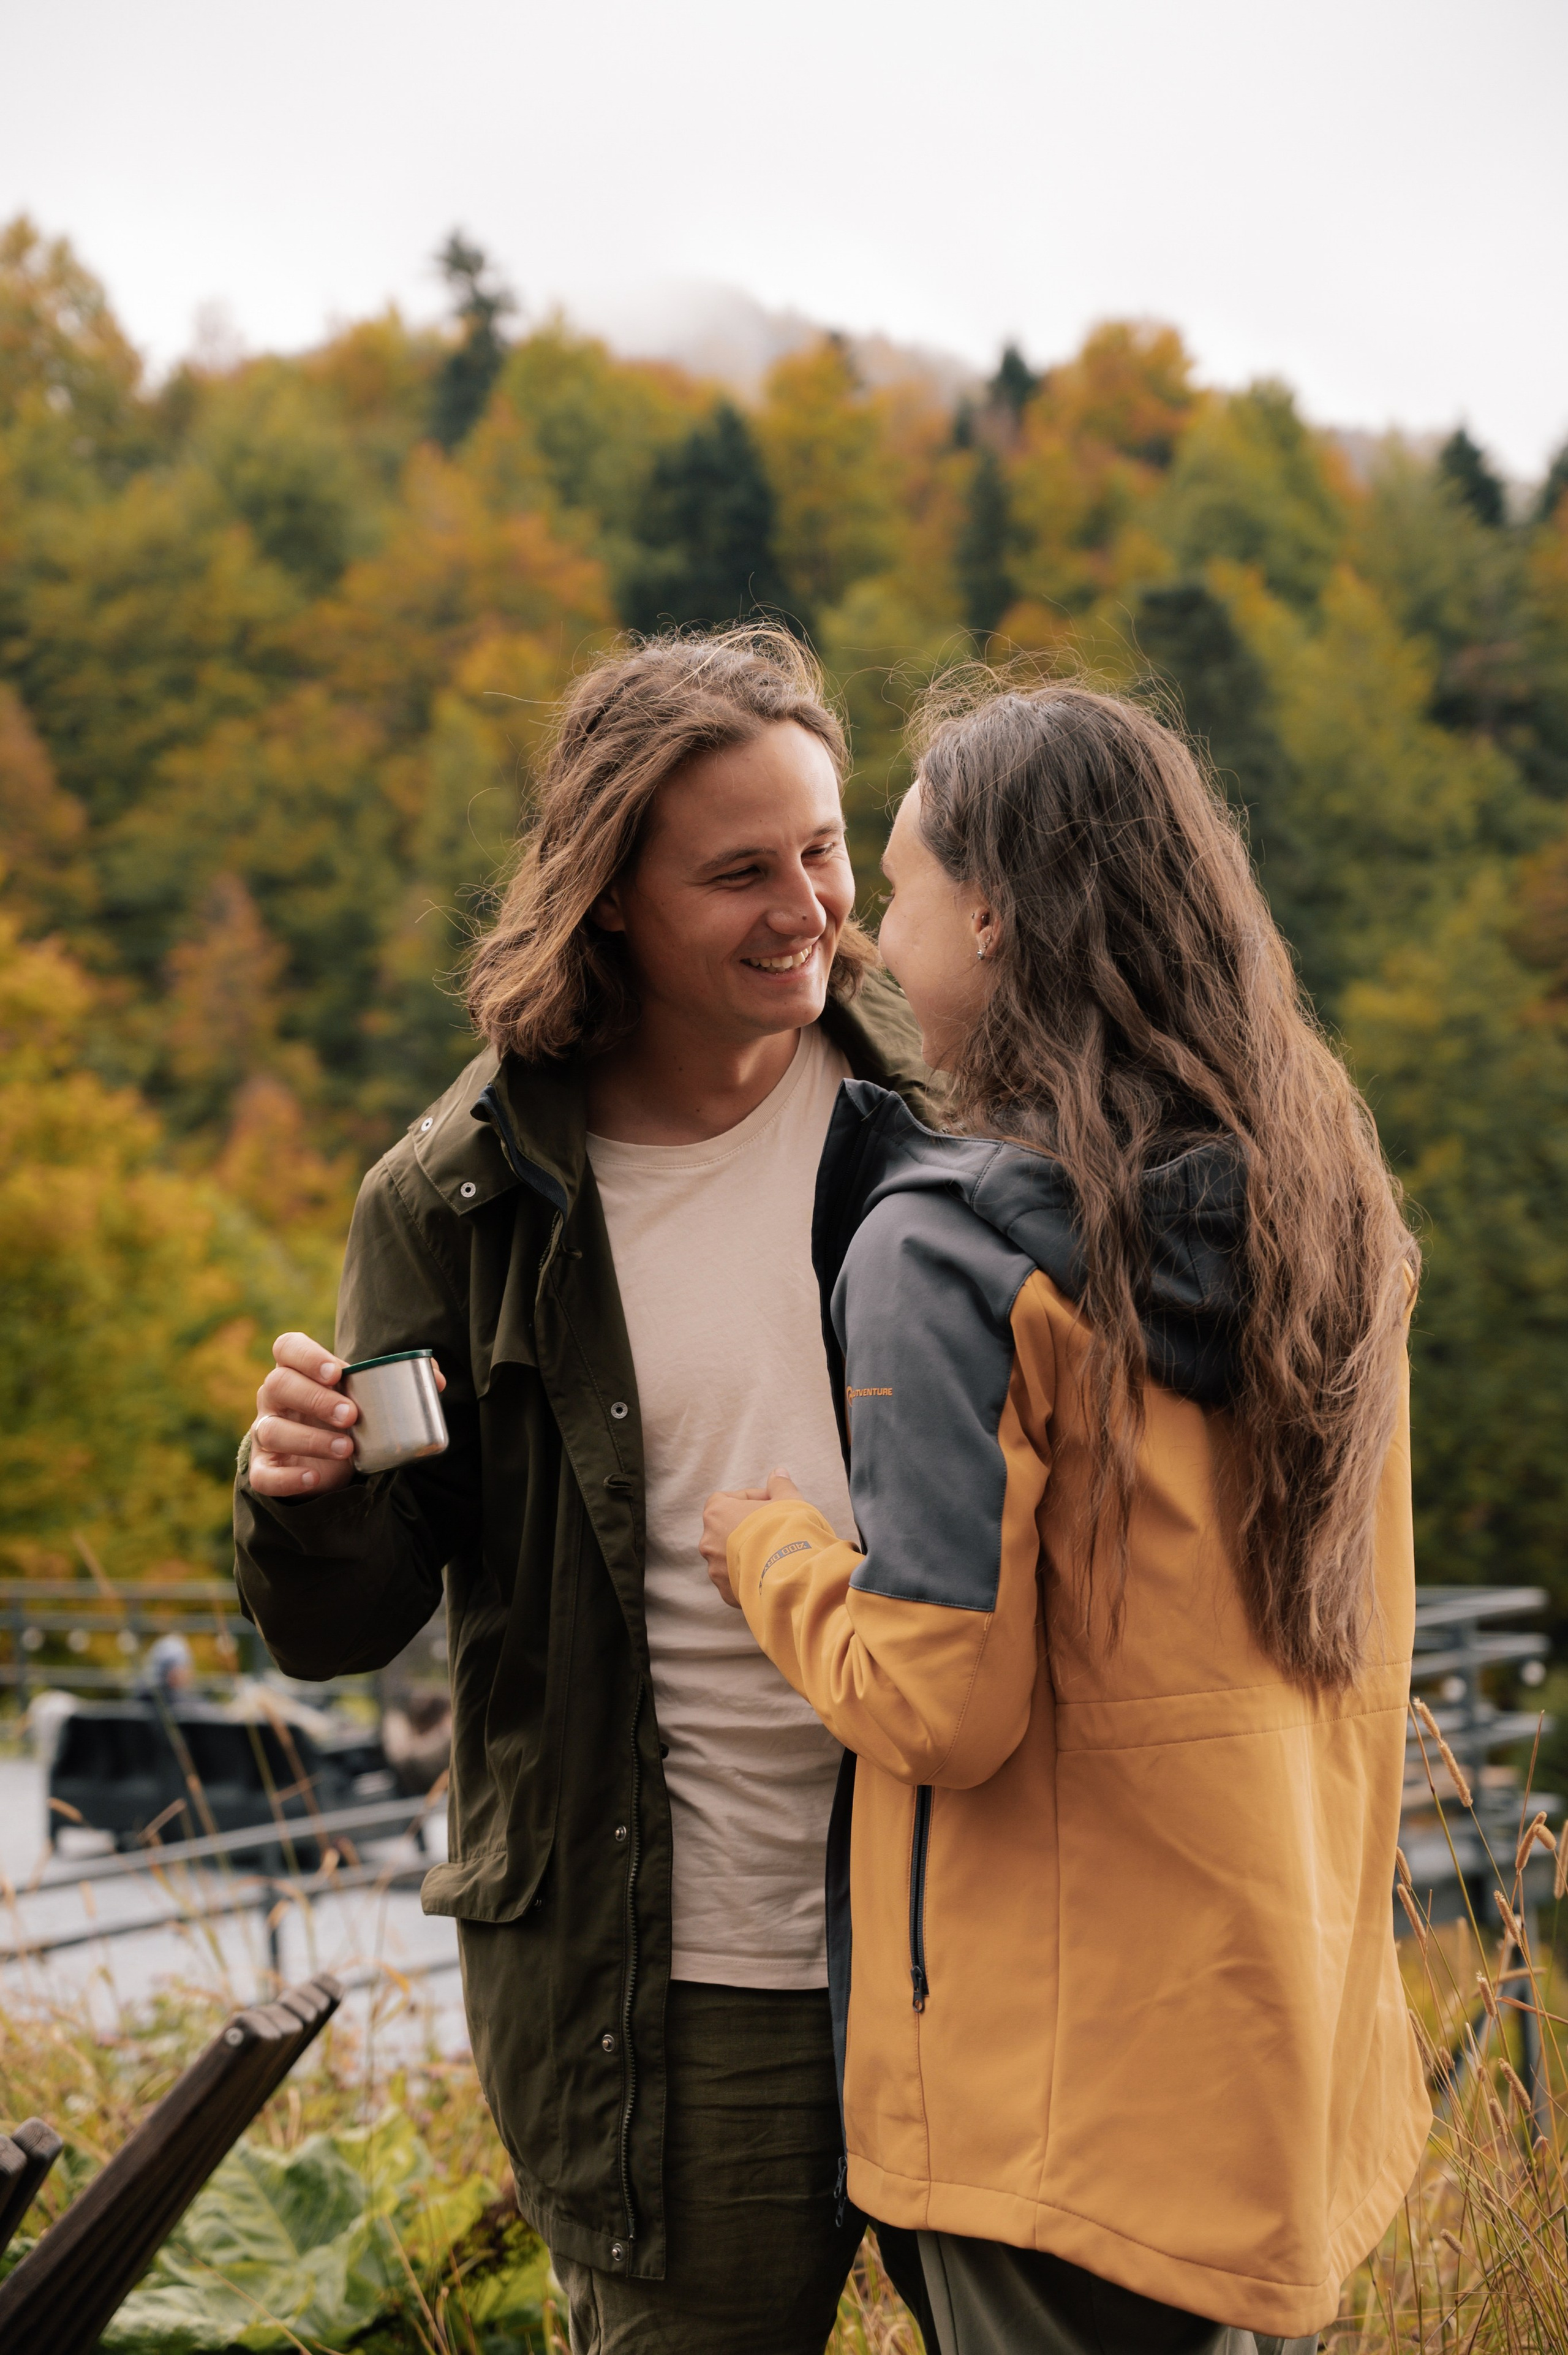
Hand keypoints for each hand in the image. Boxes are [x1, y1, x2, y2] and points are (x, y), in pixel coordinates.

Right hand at [247, 1331, 445, 1499]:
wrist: (329, 1463)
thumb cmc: (347, 1417)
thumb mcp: (369, 1397)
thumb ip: (402, 1381)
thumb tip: (436, 1377)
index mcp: (297, 1370)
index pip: (288, 1348)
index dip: (307, 1356)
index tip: (337, 1373)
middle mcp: (274, 1397)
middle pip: (278, 1384)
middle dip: (315, 1399)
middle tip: (351, 1415)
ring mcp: (266, 1432)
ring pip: (271, 1429)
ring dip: (309, 1439)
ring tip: (347, 1449)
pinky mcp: (265, 1468)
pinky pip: (264, 1474)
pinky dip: (288, 1478)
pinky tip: (313, 1478)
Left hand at [699, 1470, 804, 1606]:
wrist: (792, 1572)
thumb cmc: (786, 1529)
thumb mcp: (788, 1499)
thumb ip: (780, 1484)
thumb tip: (778, 1473)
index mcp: (717, 1513)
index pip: (727, 1499)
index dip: (751, 1499)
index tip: (772, 1505)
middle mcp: (708, 1542)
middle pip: (727, 1529)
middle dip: (748, 1528)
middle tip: (775, 1529)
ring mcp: (715, 1570)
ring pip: (731, 1556)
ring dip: (748, 1552)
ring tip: (775, 1554)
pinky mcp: (726, 1592)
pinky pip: (736, 1580)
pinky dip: (750, 1575)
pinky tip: (771, 1573)